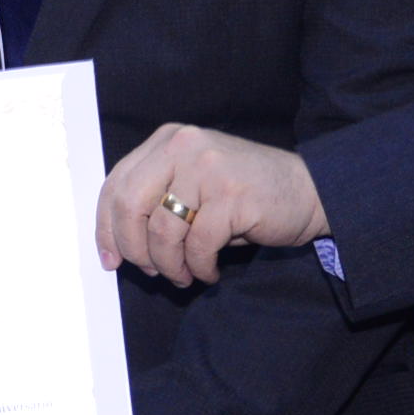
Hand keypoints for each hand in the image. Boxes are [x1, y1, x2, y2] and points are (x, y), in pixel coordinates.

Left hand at [95, 124, 328, 286]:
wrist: (308, 191)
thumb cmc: (244, 195)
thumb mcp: (192, 182)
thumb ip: (155, 198)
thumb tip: (116, 244)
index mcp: (167, 140)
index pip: (116, 183)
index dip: (105, 227)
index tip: (109, 259)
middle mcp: (183, 146)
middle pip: (129, 205)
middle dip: (134, 249)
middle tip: (150, 271)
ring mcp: (207, 168)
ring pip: (162, 230)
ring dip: (170, 265)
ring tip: (184, 275)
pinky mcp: (231, 195)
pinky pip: (197, 245)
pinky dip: (198, 268)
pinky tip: (209, 271)